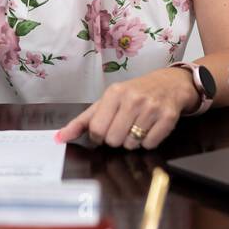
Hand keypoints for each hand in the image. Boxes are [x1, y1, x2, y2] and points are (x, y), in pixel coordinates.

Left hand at [55, 69, 193, 150]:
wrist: (170, 84)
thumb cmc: (134, 94)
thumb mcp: (107, 101)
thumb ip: (82, 121)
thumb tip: (59, 138)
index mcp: (114, 93)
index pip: (97, 130)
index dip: (99, 136)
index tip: (106, 128)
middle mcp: (133, 99)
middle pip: (114, 140)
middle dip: (116, 139)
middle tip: (124, 127)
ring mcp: (152, 108)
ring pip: (132, 144)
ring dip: (133, 141)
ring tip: (138, 125)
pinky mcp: (168, 118)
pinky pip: (150, 144)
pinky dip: (148, 142)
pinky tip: (150, 128)